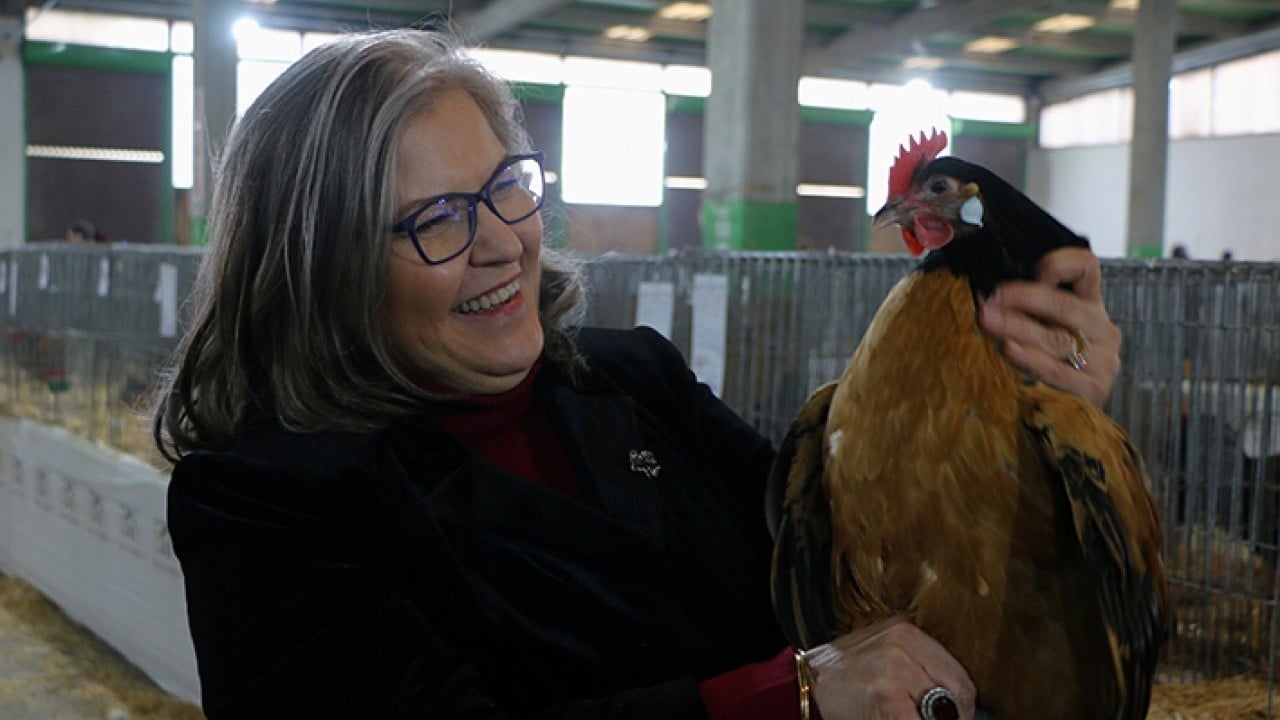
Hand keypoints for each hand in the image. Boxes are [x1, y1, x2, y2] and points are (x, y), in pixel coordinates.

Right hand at [805, 618, 976, 719]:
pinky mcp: (886, 695)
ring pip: (944, 710)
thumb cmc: (842, 675)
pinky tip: (895, 717)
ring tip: (910, 716)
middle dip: (953, 715)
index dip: (959, 704)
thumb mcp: (881, 653)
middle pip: (958, 691)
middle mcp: (903, 643)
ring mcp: (895, 669)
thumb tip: (952, 699)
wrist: (802, 684)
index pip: (958, 674)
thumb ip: (916, 665)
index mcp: (906, 631)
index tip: (951, 716)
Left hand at [977, 247, 1120, 407]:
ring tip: (987, 321)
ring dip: (1017, 327)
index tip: (1032, 270)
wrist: (1067, 417)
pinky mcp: (1096, 390)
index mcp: (1090, 305)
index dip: (1060, 263)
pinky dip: (1031, 359)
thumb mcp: (1040, 329)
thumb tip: (984, 295)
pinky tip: (1009, 349)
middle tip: (990, 299)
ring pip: (1058, 339)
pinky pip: (1059, 371)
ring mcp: (1104, 361)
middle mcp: (1102, 329)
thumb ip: (1025, 310)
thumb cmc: (1046, 364)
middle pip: (1066, 305)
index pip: (1086, 267)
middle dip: (1023, 299)